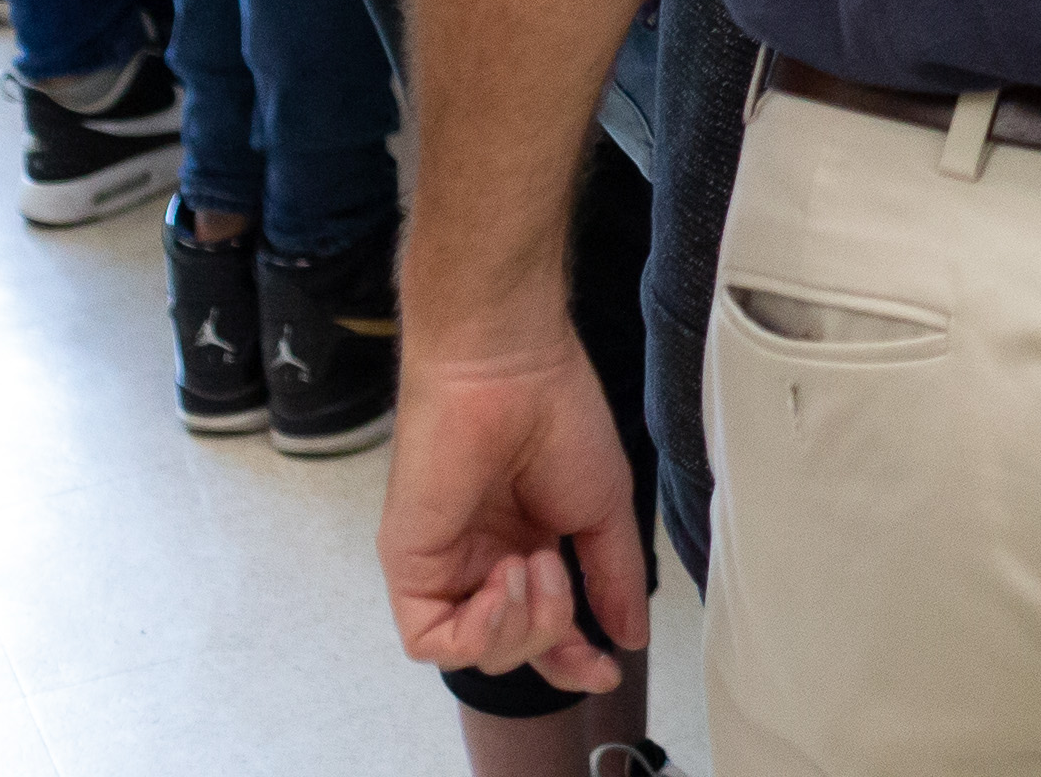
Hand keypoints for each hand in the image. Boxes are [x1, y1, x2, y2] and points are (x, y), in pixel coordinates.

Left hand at [383, 335, 645, 695]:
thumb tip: (631, 635)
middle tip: (567, 579)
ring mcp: (444, 567)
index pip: (542, 628)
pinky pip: (432, 640)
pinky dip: (479, 628)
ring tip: (539, 564)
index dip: (572, 658)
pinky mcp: (409, 566)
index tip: (608, 666)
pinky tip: (506, 578)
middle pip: (510, 649)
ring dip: (521, 625)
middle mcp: (481, 564)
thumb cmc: (559, 420)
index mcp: (526, 546)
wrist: (510, 374)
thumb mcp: (603, 510)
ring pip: (474, 651)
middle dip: (550, 638)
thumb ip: (613, 577)